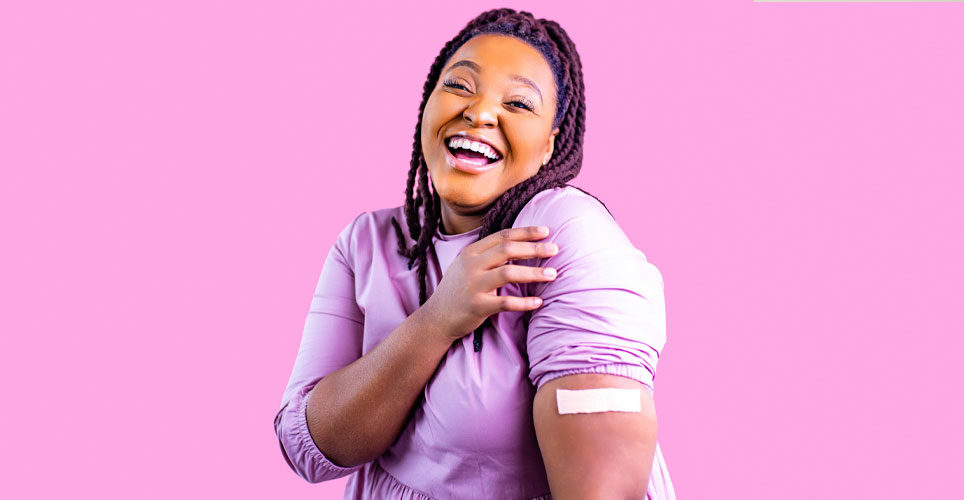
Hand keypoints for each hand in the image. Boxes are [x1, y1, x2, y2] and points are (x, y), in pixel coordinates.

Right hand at [423, 225, 559, 341]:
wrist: (437, 317)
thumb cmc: (459, 290)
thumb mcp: (468, 266)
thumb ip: (488, 255)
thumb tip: (521, 244)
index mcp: (471, 252)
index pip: (502, 236)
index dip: (525, 232)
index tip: (546, 231)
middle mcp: (471, 265)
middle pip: (507, 250)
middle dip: (533, 248)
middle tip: (555, 249)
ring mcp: (473, 286)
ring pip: (508, 273)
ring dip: (534, 273)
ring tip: (553, 274)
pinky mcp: (477, 306)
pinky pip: (505, 302)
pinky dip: (524, 302)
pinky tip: (539, 302)